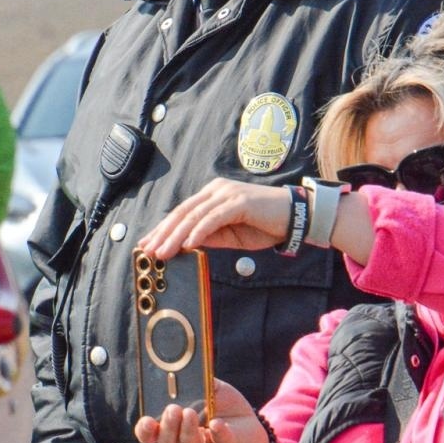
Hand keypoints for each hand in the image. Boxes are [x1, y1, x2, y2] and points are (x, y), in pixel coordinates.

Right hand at [133, 379, 264, 442]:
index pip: (151, 432)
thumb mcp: (207, 385)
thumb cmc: (219, 402)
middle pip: (166, 440)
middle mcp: (184, 434)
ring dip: (187, 429)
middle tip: (173, 409)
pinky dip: (218, 431)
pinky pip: (219, 440)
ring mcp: (204, 441)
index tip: (147, 421)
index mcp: (173, 421)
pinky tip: (217, 423)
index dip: (145, 430)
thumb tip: (184, 368)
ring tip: (190, 413)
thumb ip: (196, 378)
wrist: (247, 420)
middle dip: (167, 426)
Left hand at [138, 178, 294, 259]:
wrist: (295, 216)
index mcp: (213, 195)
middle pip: (183, 212)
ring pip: (194, 215)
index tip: (148, 245)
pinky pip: (213, 218)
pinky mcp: (239, 201)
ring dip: (176, 235)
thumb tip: (186, 245)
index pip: (182, 212)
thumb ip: (211, 237)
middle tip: (148, 251)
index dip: (163, 229)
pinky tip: (188, 244)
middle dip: (163, 233)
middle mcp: (216, 190)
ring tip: (163, 252)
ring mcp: (227, 193)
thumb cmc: (264, 225)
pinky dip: (199, 231)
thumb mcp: (232, 235)